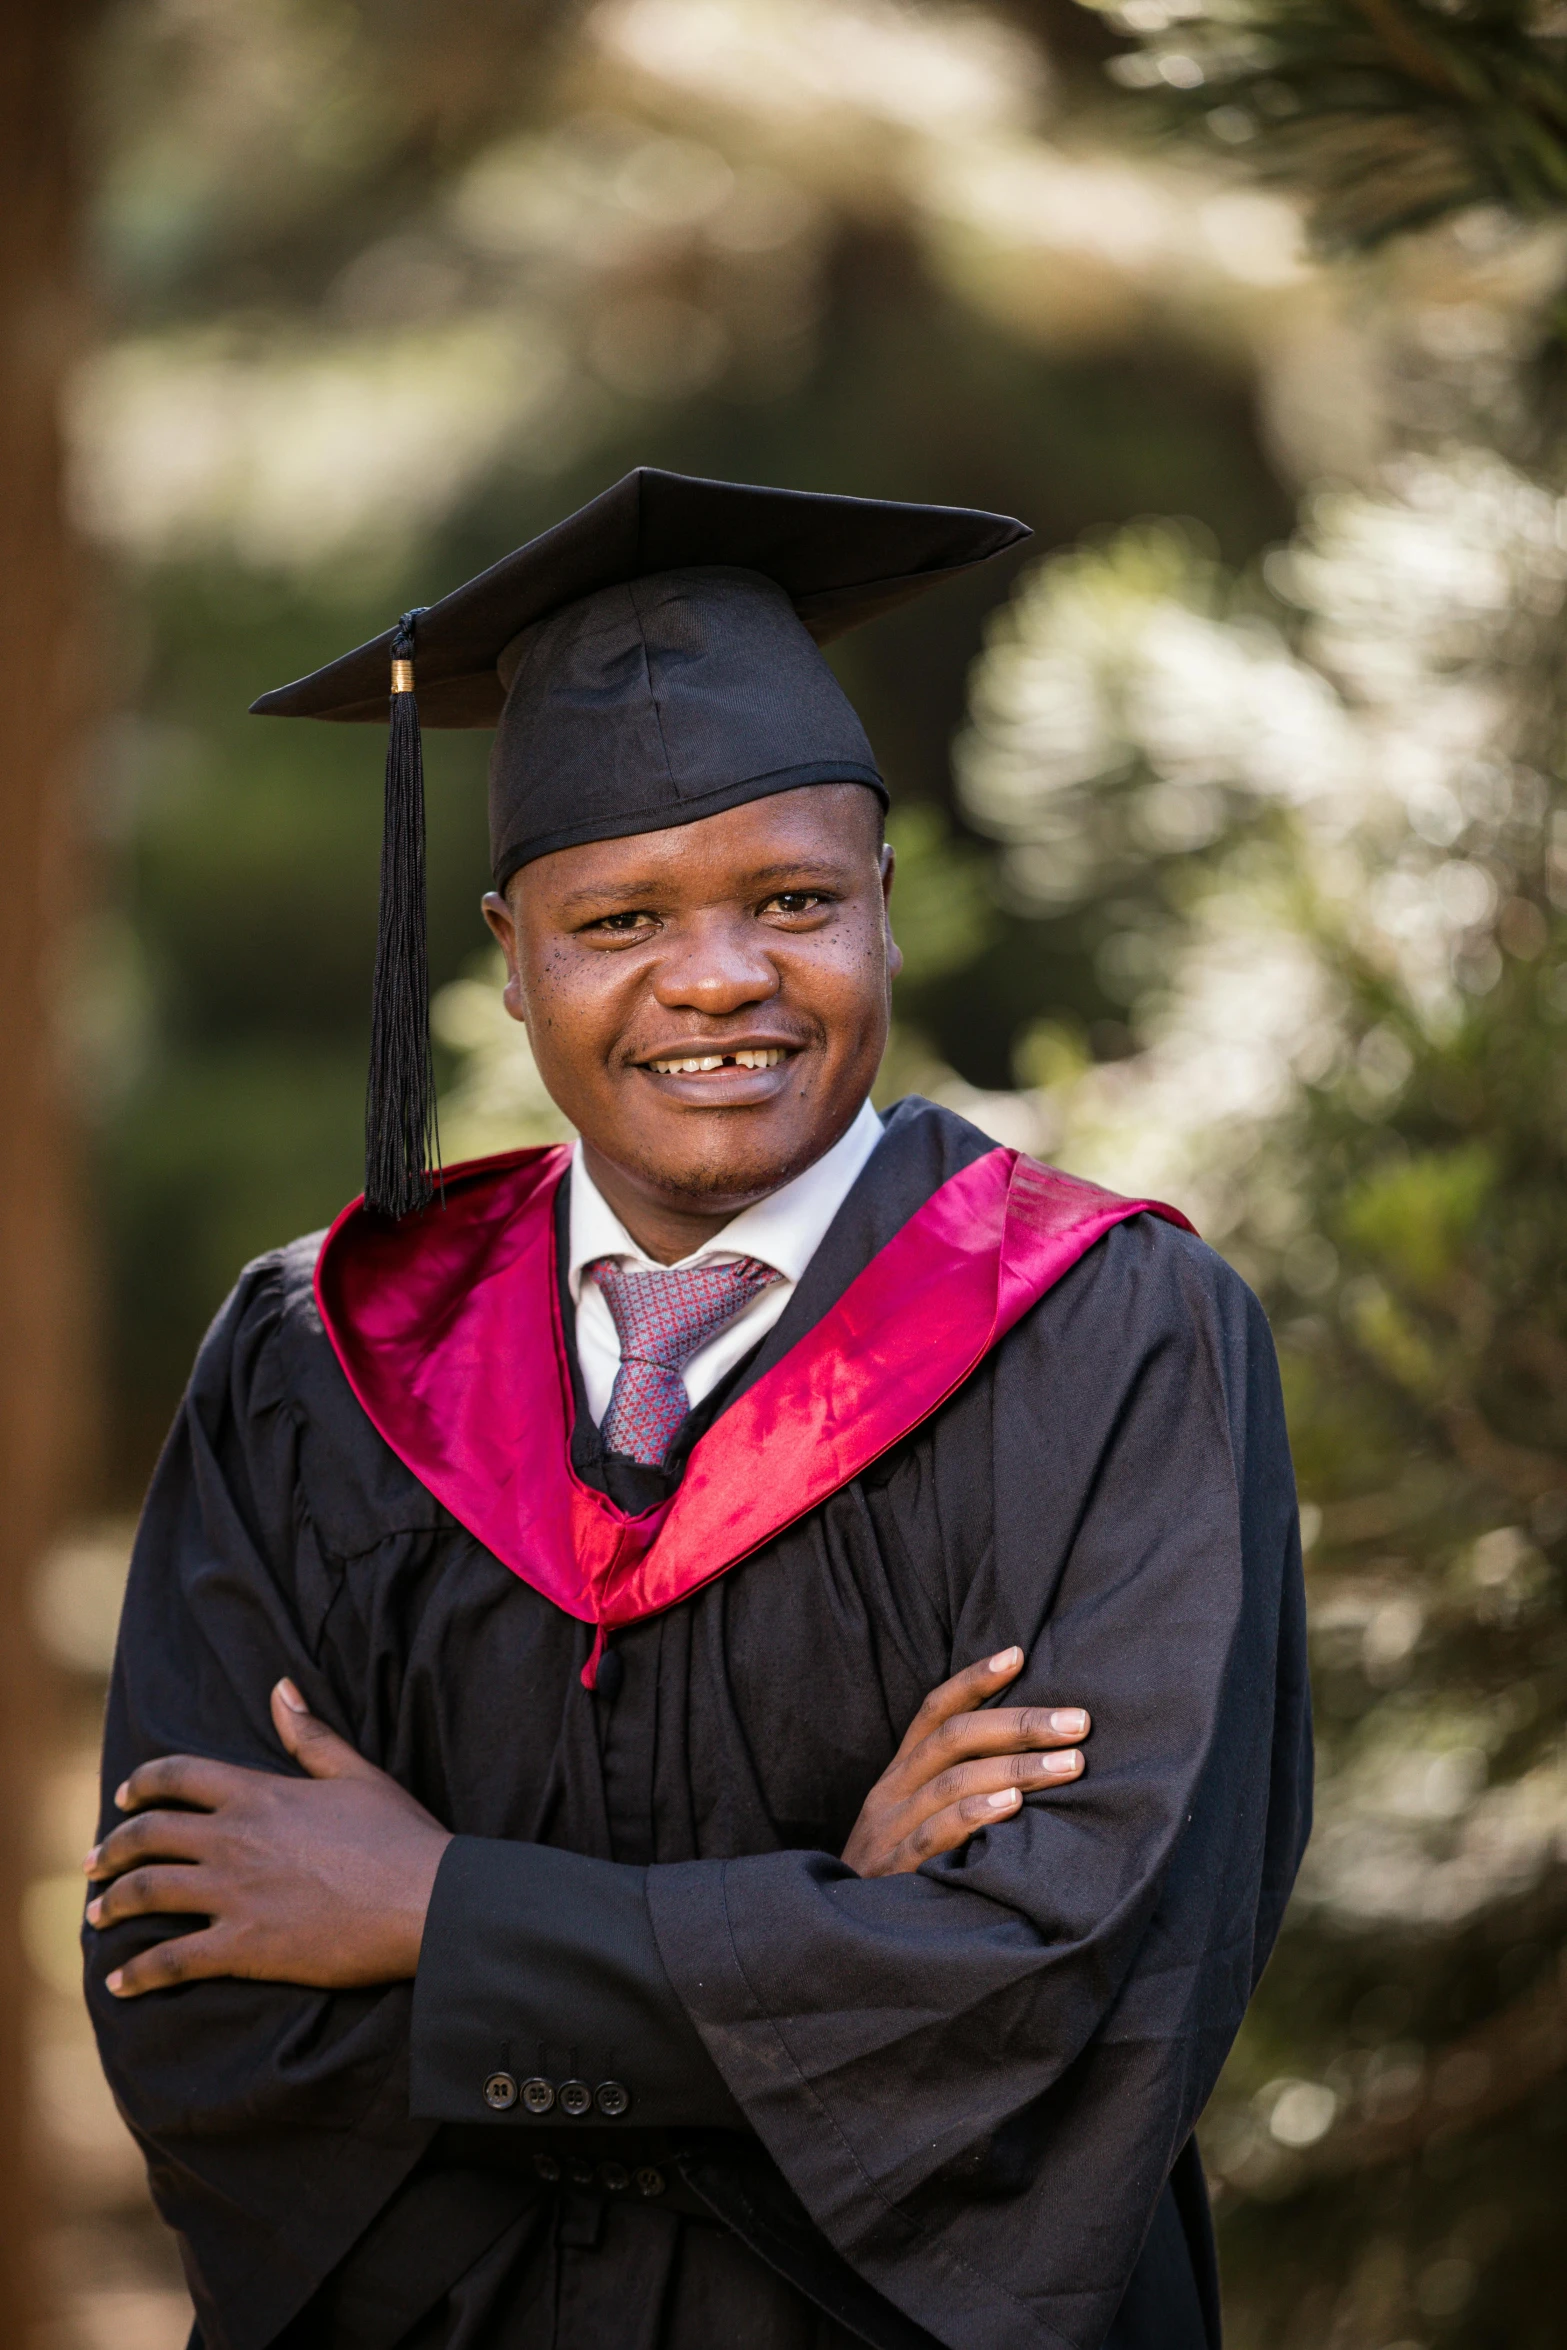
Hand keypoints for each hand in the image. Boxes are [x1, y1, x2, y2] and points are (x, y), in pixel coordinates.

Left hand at [84, 1681, 451, 1997]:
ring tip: (95, 1916)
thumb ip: (310, 1735)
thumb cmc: (399, 1834)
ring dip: (112, 1904)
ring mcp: (234, 1894)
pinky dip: (138, 1972)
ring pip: (147, 1893)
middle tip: (94, 1864)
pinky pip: (171, 1960)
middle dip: (112, 1849)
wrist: (425, 1899)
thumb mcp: (355, 1773)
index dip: (143, 1784)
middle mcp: (233, 1839)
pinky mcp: (243, 1948)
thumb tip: (280, 1688)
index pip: (178, 1775)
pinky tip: (119, 1982)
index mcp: (258, 1794)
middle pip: (148, 1835)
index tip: (124, 1798)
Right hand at [841, 1647, 1087, 1877]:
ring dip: (1018, 1768)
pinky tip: (1013, 1807)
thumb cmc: (899, 1872)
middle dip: (1021, 1725)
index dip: (974, 1681)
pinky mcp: (896, 1871)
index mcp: (899, 1773)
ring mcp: (891, 1830)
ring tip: (1071, 1764)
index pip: (934, 1710)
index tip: (1019, 1653)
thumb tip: (1034, 1758)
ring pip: (953, 1781)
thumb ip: (956, 1788)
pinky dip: (975, 1815)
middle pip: (954, 1738)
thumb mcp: (916, 1820)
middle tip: (1078, 1723)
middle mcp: (892, 1792)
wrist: (844, 1933)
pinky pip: (935, 1835)